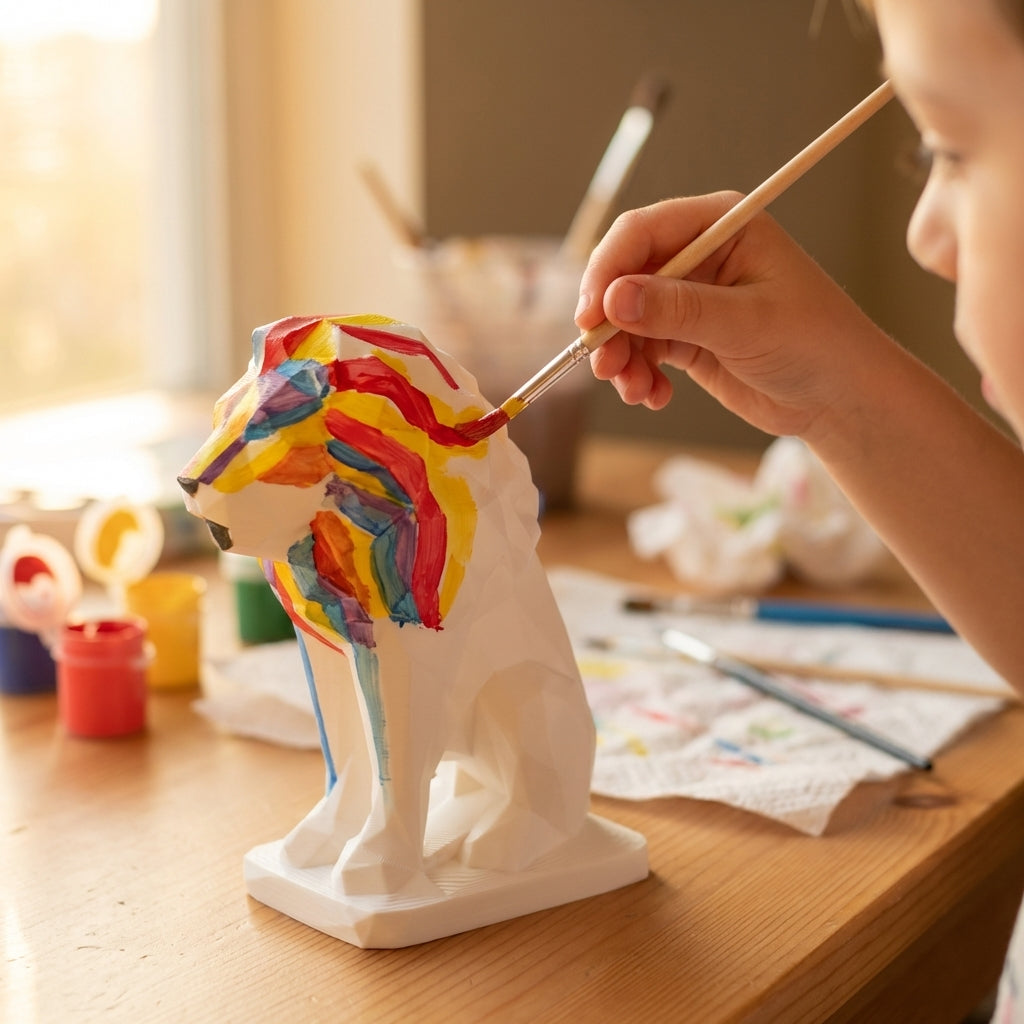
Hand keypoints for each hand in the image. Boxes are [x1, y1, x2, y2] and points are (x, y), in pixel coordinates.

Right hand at [575, 192, 887, 440]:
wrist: (839, 398)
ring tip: (634, 390)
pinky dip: (638, 375)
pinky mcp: (685, 337)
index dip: (608, 271)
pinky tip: (654, 396)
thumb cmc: (816, 343)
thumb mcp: (747, 323)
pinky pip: (641, 350)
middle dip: (608, 323)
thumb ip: (679, 310)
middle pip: (624, 276)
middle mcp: (699, 255)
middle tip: (602, 364)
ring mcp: (689, 298)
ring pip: (626, 319)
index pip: (642, 232)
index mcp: (721, 225)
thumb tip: (614, 299)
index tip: (592, 317)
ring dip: (621, 357)